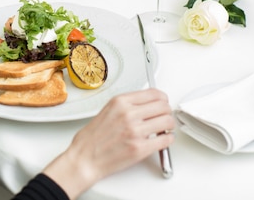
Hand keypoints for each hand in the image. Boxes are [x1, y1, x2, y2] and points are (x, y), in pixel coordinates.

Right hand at [43, 88, 174, 197]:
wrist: (84, 159)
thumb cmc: (92, 138)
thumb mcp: (107, 110)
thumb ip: (127, 105)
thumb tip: (146, 103)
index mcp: (120, 102)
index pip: (153, 93)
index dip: (162, 98)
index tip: (163, 102)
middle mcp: (128, 114)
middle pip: (163, 106)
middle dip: (167, 111)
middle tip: (165, 116)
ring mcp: (135, 131)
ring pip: (167, 121)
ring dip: (169, 125)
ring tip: (163, 129)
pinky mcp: (140, 148)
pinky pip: (166, 140)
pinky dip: (168, 139)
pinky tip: (162, 140)